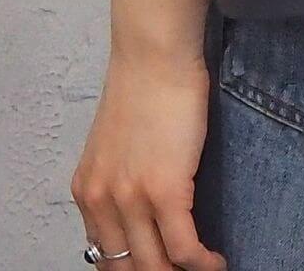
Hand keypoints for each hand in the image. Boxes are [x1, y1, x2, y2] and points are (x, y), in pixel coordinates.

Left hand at [71, 50, 226, 270]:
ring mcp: (131, 200)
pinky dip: (202, 264)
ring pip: (155, 266)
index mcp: (88, 192)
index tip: (156, 268)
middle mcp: (102, 203)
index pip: (103, 257)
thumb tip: (140, 212)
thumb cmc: (144, 86)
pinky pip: (184, 249)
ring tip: (203, 270)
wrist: (155, 54)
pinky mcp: (165, 192)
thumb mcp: (116, 143)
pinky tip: (215, 261)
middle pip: (127, 270)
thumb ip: (120, 180)